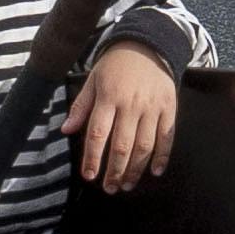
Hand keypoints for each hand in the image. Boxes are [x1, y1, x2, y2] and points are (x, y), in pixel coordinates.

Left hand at [71, 42, 178, 188]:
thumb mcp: (93, 80)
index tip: (89, 176)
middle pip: (122, 145)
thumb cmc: (115, 65)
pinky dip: (162, 156)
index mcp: (109, 98)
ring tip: (128, 185)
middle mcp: (131, 104)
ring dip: (136, 169)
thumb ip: (81, 107)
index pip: (98, 134)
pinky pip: (167, 137)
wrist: (148, 45)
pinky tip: (155, 171)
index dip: (93, 158)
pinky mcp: (169, 108)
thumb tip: (66, 130)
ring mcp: (152, 107)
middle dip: (115, 171)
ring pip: (144, 146)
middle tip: (110, 188)